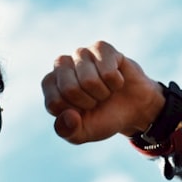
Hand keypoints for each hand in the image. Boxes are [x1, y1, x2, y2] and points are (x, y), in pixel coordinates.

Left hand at [40, 41, 165, 144]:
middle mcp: (61, 65)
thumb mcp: (82, 133)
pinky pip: (108, 72)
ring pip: (89, 81)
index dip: (73, 114)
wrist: (131, 108)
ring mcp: (81, 54)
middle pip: (70, 89)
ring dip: (103, 93)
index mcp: (50, 86)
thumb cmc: (101, 118)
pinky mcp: (101, 47)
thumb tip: (69, 115)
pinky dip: (116, 83)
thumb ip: (68, 131)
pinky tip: (115, 80)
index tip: (81, 111)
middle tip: (95, 100)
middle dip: (88, 102)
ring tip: (105, 90)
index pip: (54, 103)